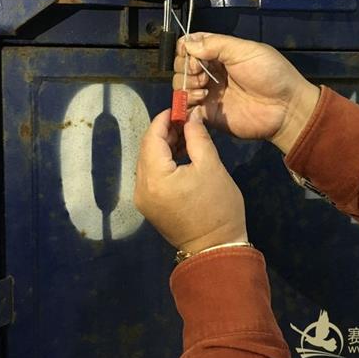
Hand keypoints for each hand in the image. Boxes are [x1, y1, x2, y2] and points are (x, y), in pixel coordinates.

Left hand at [134, 109, 246, 253]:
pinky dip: (162, 162)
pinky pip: (151, 175)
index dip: (164, 120)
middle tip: (185, 121)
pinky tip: (179, 156)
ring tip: (185, 137)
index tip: (179, 108)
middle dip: (164, 132)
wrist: (216, 249)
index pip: (152, 138)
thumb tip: (191, 117)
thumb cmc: (218, 208)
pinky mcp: (148, 205)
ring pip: (147, 161)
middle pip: (147, 149)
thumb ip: (197, 138)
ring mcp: (142, 199)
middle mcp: (141, 188)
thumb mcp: (211, 167)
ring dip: (163, 146)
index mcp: (155, 177)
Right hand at [174, 33, 320, 153]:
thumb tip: (187, 44)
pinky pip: (186, 106)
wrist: (284, 108)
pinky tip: (203, 99)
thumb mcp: (246, 51)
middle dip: (185, 67)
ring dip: (186, 83)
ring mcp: (207, 92)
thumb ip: (216, 45)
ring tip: (204, 87)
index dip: (186, 48)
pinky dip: (186, 101)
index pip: (191, 45)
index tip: (192, 54)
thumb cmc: (270, 74)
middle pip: (181, 65)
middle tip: (200, 72)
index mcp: (220, 53)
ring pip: (180, 84)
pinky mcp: (207, 113)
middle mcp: (210, 71)